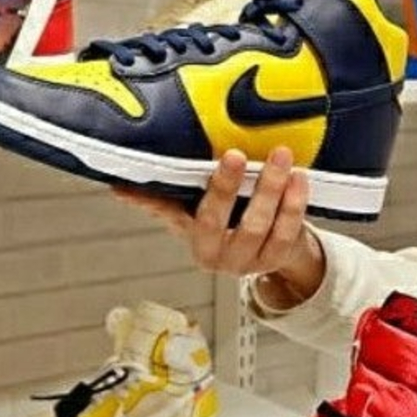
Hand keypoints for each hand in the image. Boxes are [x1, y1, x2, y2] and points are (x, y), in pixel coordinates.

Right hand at [115, 147, 325, 309]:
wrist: (263, 247)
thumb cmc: (222, 222)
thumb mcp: (189, 212)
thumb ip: (160, 200)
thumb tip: (118, 188)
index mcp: (195, 243)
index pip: (195, 217)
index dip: (205, 193)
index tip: (218, 161)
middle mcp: (218, 257)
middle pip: (223, 223)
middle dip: (231, 188)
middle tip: (238, 154)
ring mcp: (249, 262)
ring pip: (260, 226)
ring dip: (270, 190)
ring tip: (279, 156)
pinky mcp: (276, 259)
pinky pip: (287, 233)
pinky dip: (294, 204)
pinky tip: (298, 178)